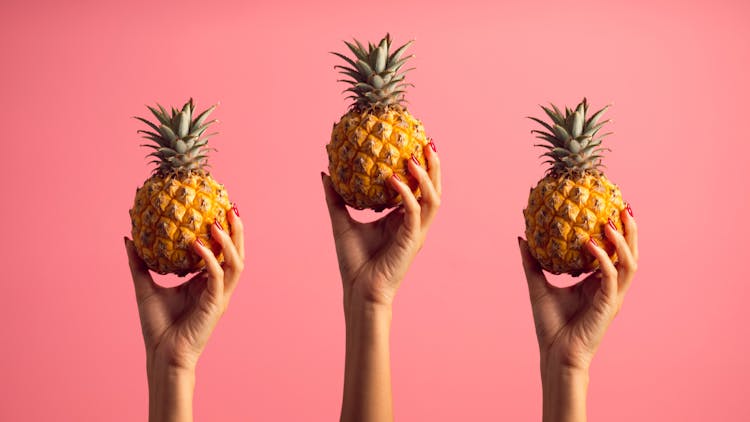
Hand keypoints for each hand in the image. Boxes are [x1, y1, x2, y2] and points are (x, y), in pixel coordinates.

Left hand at [125, 207, 244, 371]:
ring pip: (236, 263)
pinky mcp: (216, 304)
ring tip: (217, 222)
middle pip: (237, 254)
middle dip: (237, 231)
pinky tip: (198, 244)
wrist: (161, 355)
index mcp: (207, 283)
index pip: (223, 252)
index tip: (219, 208)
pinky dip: (210, 258)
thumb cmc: (157, 326)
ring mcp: (220, 296)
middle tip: (230, 207)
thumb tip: (129, 238)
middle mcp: (218, 287)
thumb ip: (139, 263)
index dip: (225, 231)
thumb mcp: (145, 287)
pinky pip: (218, 276)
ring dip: (230, 241)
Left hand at [322, 144, 441, 310]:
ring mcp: (416, 232)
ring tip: (413, 157)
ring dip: (426, 176)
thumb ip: (336, 198)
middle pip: (434, 189)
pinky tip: (394, 179)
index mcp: (402, 219)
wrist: (358, 291)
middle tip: (426, 142)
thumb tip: (326, 173)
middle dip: (434, 166)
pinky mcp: (412, 240)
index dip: (421, 166)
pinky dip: (406, 194)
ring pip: (432, 198)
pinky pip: (415, 212)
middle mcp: (414, 223)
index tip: (414, 142)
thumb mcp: (341, 222)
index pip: (418, 188)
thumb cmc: (353, 262)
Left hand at [519, 206, 638, 373]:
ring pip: (629, 263)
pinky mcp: (609, 305)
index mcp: (598, 283)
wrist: (554, 354)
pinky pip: (612, 277)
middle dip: (630, 230)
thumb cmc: (549, 325)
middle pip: (630, 254)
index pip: (614, 252)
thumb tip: (522, 237)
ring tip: (610, 221)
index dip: (617, 231)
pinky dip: (603, 258)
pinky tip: (591, 243)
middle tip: (623, 206)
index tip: (611, 206)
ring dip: (622, 241)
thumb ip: (532, 262)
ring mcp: (612, 296)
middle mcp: (610, 288)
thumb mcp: (537, 285)